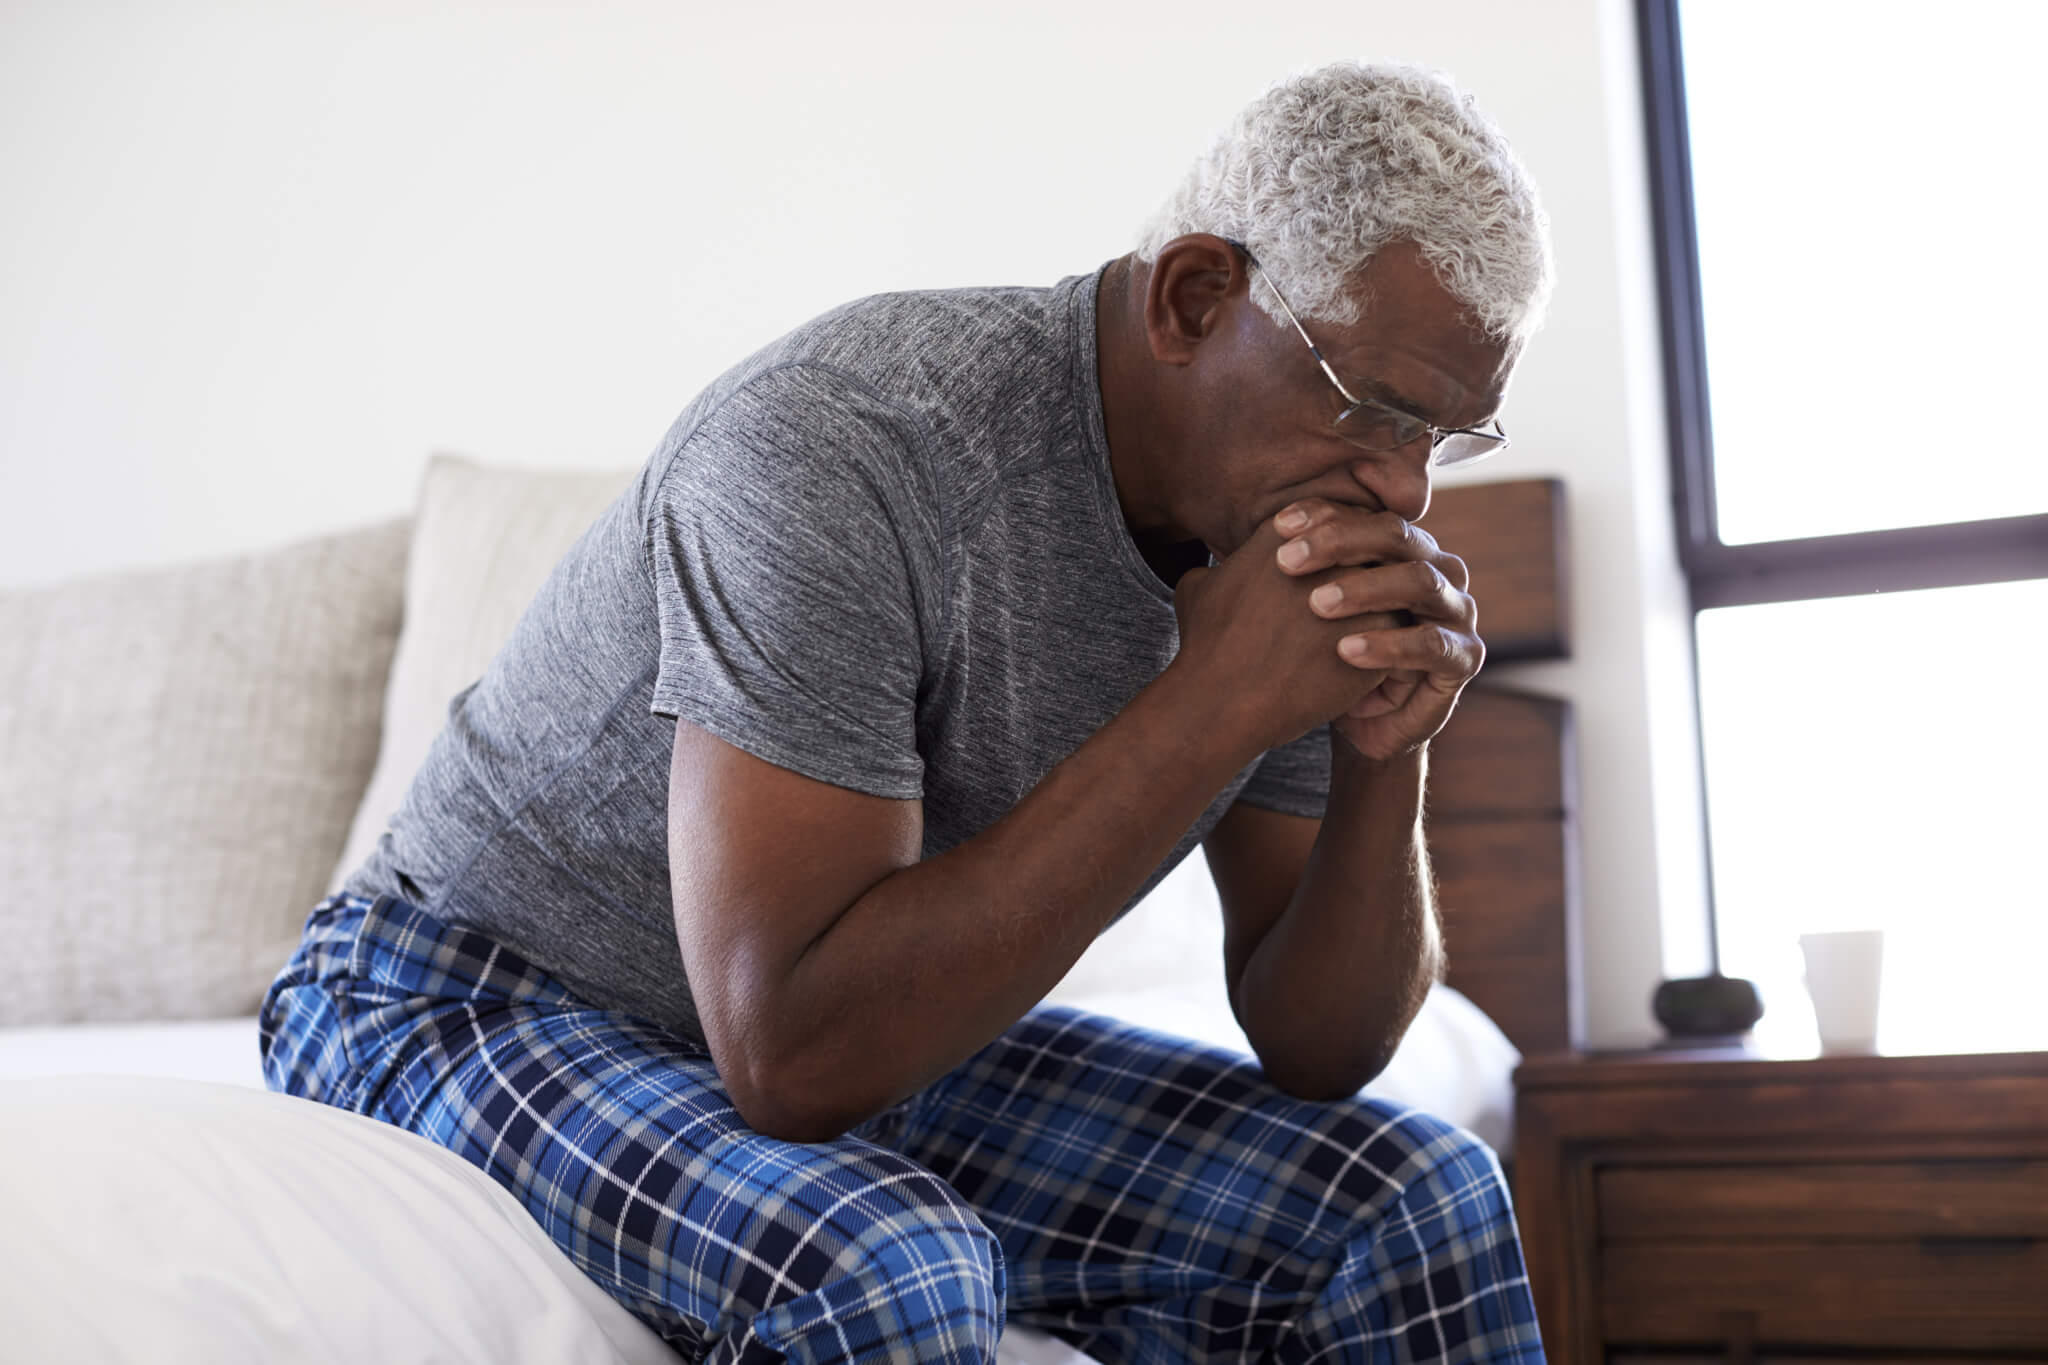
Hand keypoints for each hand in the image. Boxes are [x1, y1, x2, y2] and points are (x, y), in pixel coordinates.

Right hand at [1167, 515, 1401, 756]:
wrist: (1225, 701)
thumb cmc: (1206, 647)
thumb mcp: (1198, 589)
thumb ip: (1218, 569)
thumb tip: (1215, 572)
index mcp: (1289, 534)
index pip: (1335, 523)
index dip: (1341, 546)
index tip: (1338, 569)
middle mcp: (1331, 555)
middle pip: (1370, 549)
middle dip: (1372, 569)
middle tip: (1368, 596)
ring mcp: (1360, 593)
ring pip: (1392, 589)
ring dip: (1387, 606)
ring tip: (1374, 630)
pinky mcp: (1379, 634)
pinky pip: (1402, 630)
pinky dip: (1393, 645)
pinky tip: (1376, 662)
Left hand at [1269, 498, 1484, 761]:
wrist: (1362, 722)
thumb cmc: (1329, 656)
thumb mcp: (1306, 612)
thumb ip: (1288, 575)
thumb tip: (1229, 544)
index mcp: (1402, 548)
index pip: (1366, 515)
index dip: (1323, 516)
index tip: (1276, 527)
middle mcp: (1437, 568)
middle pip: (1396, 535)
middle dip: (1340, 542)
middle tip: (1287, 561)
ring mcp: (1457, 610)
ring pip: (1419, 581)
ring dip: (1365, 589)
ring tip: (1316, 604)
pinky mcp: (1465, 657)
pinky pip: (1431, 643)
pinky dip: (1387, 645)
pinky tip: (1346, 650)